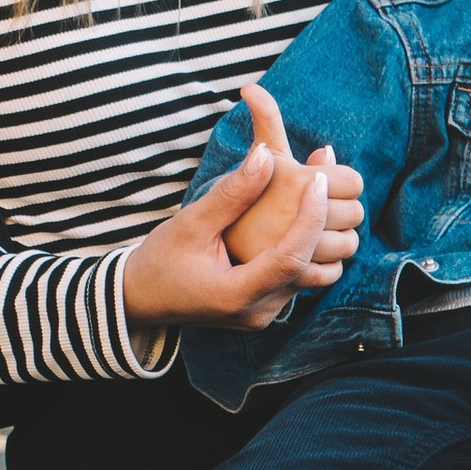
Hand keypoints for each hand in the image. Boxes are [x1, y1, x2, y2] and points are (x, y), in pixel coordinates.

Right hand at [119, 81, 359, 332]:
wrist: (142, 298)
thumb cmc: (159, 260)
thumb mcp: (190, 223)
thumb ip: (230, 194)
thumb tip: (265, 155)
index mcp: (237, 295)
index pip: (291, 257)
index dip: (310, 217)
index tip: (318, 180)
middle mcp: (258, 311)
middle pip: (309, 265)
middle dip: (324, 219)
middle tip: (328, 177)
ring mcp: (265, 314)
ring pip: (312, 272)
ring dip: (321, 233)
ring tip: (323, 192)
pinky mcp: (267, 308)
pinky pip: (300, 276)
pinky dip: (307, 245)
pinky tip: (305, 214)